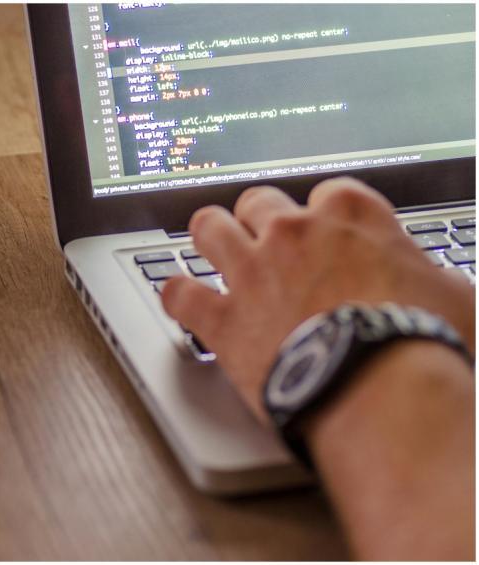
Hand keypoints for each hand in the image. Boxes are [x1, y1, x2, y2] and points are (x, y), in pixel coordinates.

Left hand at [161, 176, 474, 422]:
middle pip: (257, 202)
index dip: (322, 215)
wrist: (381, 390)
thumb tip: (432, 282)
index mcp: (349, 217)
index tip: (323, 233)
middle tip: (264, 243)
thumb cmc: (423, 342)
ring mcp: (251, 272)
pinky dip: (176, 296)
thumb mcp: (453, 295)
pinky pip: (179, 293)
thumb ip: (426, 274)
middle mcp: (292, 233)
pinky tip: (179, 298)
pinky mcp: (222, 318)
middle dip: (258, 220)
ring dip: (209, 239)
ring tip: (211, 250)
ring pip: (208, 229)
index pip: (327, 193)